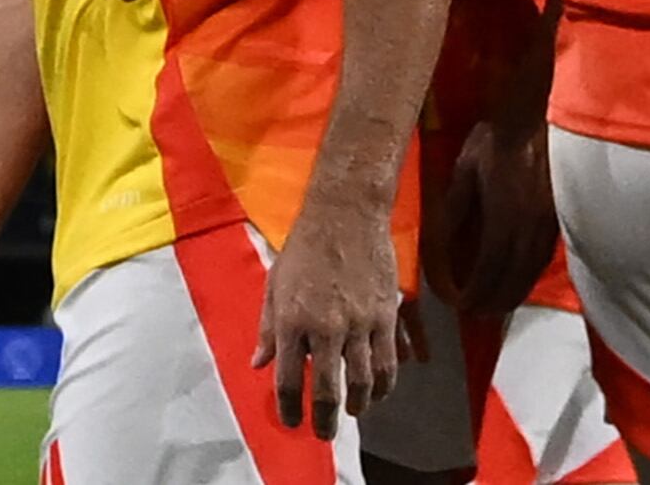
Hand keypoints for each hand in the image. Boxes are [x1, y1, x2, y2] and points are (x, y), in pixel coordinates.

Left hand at [257, 194, 400, 438]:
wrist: (345, 215)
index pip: (289, 379)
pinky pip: (390, 362)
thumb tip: (259, 364)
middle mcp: (326, 327)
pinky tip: (376, 392)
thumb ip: (269, 329)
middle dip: (327, 420)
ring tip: (352, 412)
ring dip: (359, 405)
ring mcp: (360, 323)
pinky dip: (384, 385)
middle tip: (324, 434)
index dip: (290, 409)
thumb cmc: (303, 249)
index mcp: (292, 320)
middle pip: (330, 390)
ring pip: (365, 382)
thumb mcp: (275, 286)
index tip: (292, 423)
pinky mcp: (387, 316)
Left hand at [434, 116, 559, 318]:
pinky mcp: (560, 220)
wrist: (536, 122)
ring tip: (497, 306)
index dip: (477, 292)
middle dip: (495, 301)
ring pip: (532, 271)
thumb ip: (454, 210)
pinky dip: (529, 275)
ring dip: (514, 293)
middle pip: (514, 278)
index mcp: (505, 219)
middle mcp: (530, 229)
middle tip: (478, 315)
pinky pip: (543, 258)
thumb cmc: (495, 144)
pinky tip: (519, 279)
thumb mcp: (464, 173)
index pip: (490, 268)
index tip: (462, 306)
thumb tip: (439, 243)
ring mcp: (550, 226)